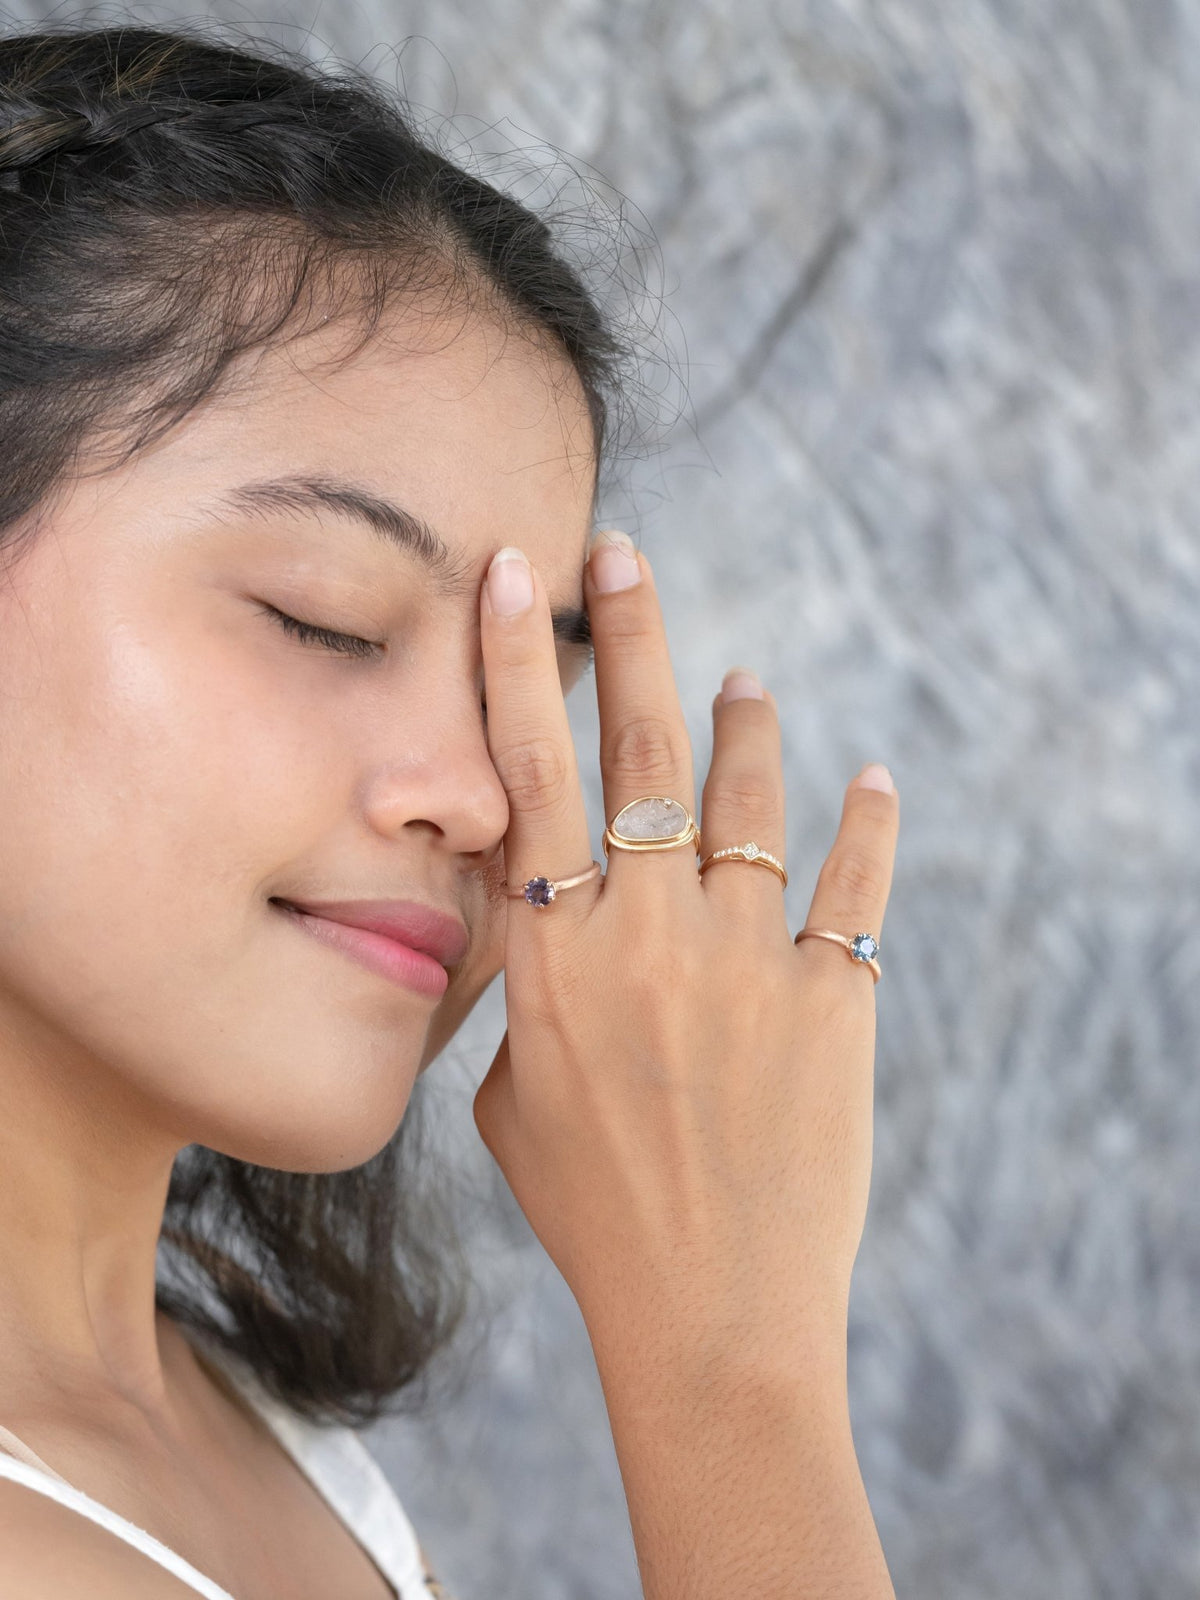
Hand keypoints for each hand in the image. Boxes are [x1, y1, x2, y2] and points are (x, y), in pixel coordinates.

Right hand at [474, 533, 898, 1368]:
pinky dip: (869, 827)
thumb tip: (547, 946)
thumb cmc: (591, 1214)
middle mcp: (648, 933)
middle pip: (638, 752)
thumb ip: (529, 1002)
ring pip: (746, 799)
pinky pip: (855, 887)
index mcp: (555, 955)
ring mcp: (745, 958)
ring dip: (744, 726)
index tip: (516, 577)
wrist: (708, 1313)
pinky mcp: (830, 997)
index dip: (518, 666)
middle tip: (625, 553)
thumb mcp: (512, 1101)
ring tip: (744, 681)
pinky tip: (875, 781)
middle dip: (632, 636)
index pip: (528, 776)